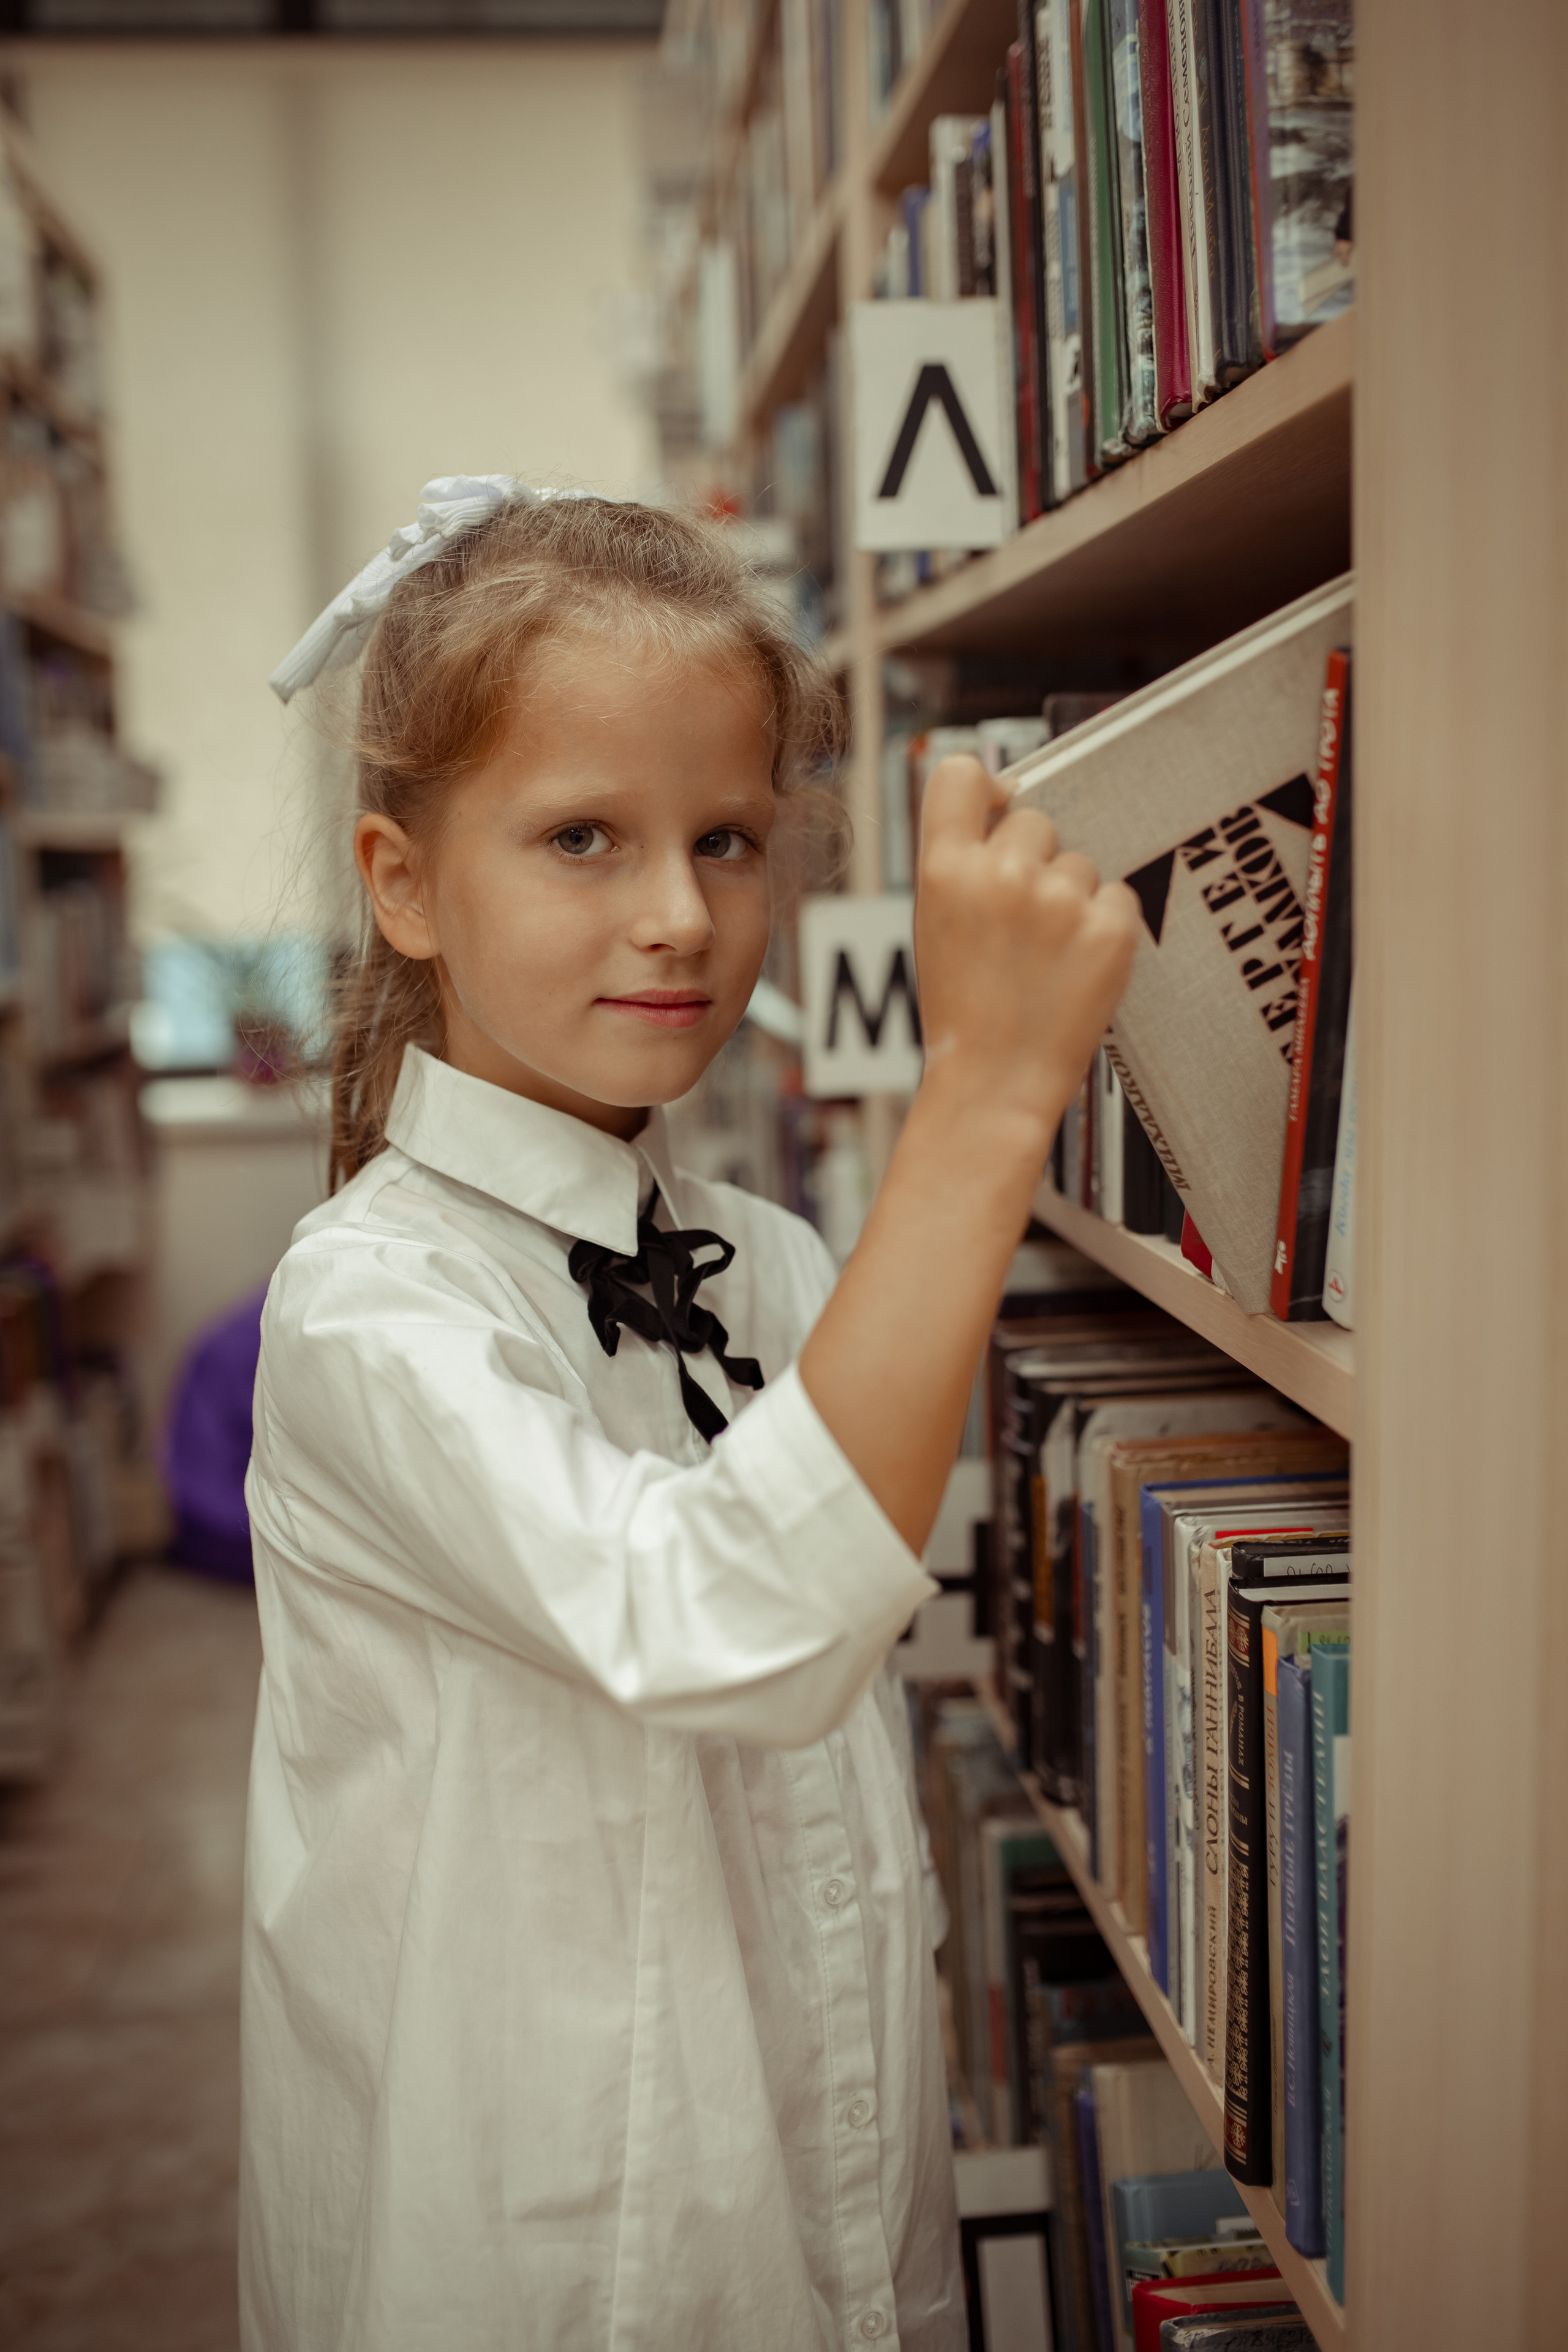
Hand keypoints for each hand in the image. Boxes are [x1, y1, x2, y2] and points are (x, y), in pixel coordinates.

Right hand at [913, 754, 1140, 1137]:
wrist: (994, 1082)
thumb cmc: (963, 1009)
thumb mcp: (935, 924)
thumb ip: (963, 861)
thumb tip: (1007, 799)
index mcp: (945, 870)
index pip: (962, 774)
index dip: (986, 788)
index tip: (998, 808)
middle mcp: (1002, 874)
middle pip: (1035, 822)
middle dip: (1035, 861)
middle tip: (1021, 926)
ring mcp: (1060, 901)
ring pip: (1080, 864)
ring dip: (1071, 900)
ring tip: (1046, 958)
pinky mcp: (1110, 929)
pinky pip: (1118, 898)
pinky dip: (1104, 929)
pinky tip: (1075, 969)